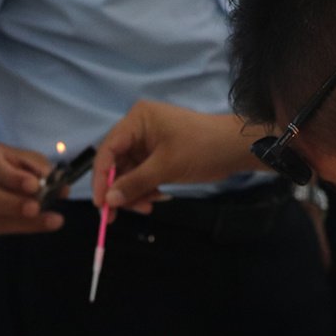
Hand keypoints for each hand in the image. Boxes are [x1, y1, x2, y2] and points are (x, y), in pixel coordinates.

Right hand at [0, 140, 60, 234]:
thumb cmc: (1, 160)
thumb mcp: (18, 154)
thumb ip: (39, 168)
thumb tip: (62, 189)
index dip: (14, 178)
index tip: (34, 184)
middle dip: (14, 205)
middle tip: (37, 208)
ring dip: (26, 222)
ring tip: (52, 220)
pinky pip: (4, 227)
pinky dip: (26, 226)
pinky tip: (44, 223)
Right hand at [93, 102, 258, 213]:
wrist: (235, 149)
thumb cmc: (201, 149)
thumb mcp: (166, 167)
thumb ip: (134, 183)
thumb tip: (108, 201)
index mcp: (137, 120)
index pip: (108, 149)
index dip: (100, 178)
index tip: (100, 204)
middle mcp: (138, 129)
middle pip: (116, 163)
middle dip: (118, 189)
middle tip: (115, 216)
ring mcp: (148, 143)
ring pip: (128, 173)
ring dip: (133, 193)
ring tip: (146, 207)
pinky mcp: (157, 157)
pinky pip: (142, 176)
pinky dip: (145, 190)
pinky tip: (155, 199)